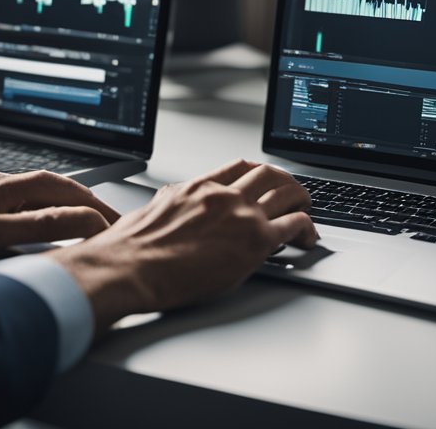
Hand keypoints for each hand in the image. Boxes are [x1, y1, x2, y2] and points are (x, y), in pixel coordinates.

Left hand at [0, 169, 118, 266]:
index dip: (93, 206)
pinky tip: (42, 221)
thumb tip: (77, 221)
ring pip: (37, 193)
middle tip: (112, 221)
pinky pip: (19, 202)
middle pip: (54, 187)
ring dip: (67, 204)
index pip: (63, 191)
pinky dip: (42, 209)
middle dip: (87, 202)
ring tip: (88, 219)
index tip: (115, 224)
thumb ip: (33, 228)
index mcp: (4, 188)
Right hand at [46, 159, 317, 336]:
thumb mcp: (153, 211)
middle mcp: (222, 195)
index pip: (238, 167)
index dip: (257, 172)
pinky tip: (307, 237)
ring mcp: (241, 214)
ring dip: (301, 199)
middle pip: (267, 174)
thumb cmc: (130, 249)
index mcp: (198, 187)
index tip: (265, 178)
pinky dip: (306, 227)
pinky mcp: (254, 240)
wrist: (127, 267)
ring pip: (286, 192)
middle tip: (294, 193)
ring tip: (307, 211)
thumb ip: (175, 204)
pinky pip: (293, 224)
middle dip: (286, 182)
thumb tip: (176, 209)